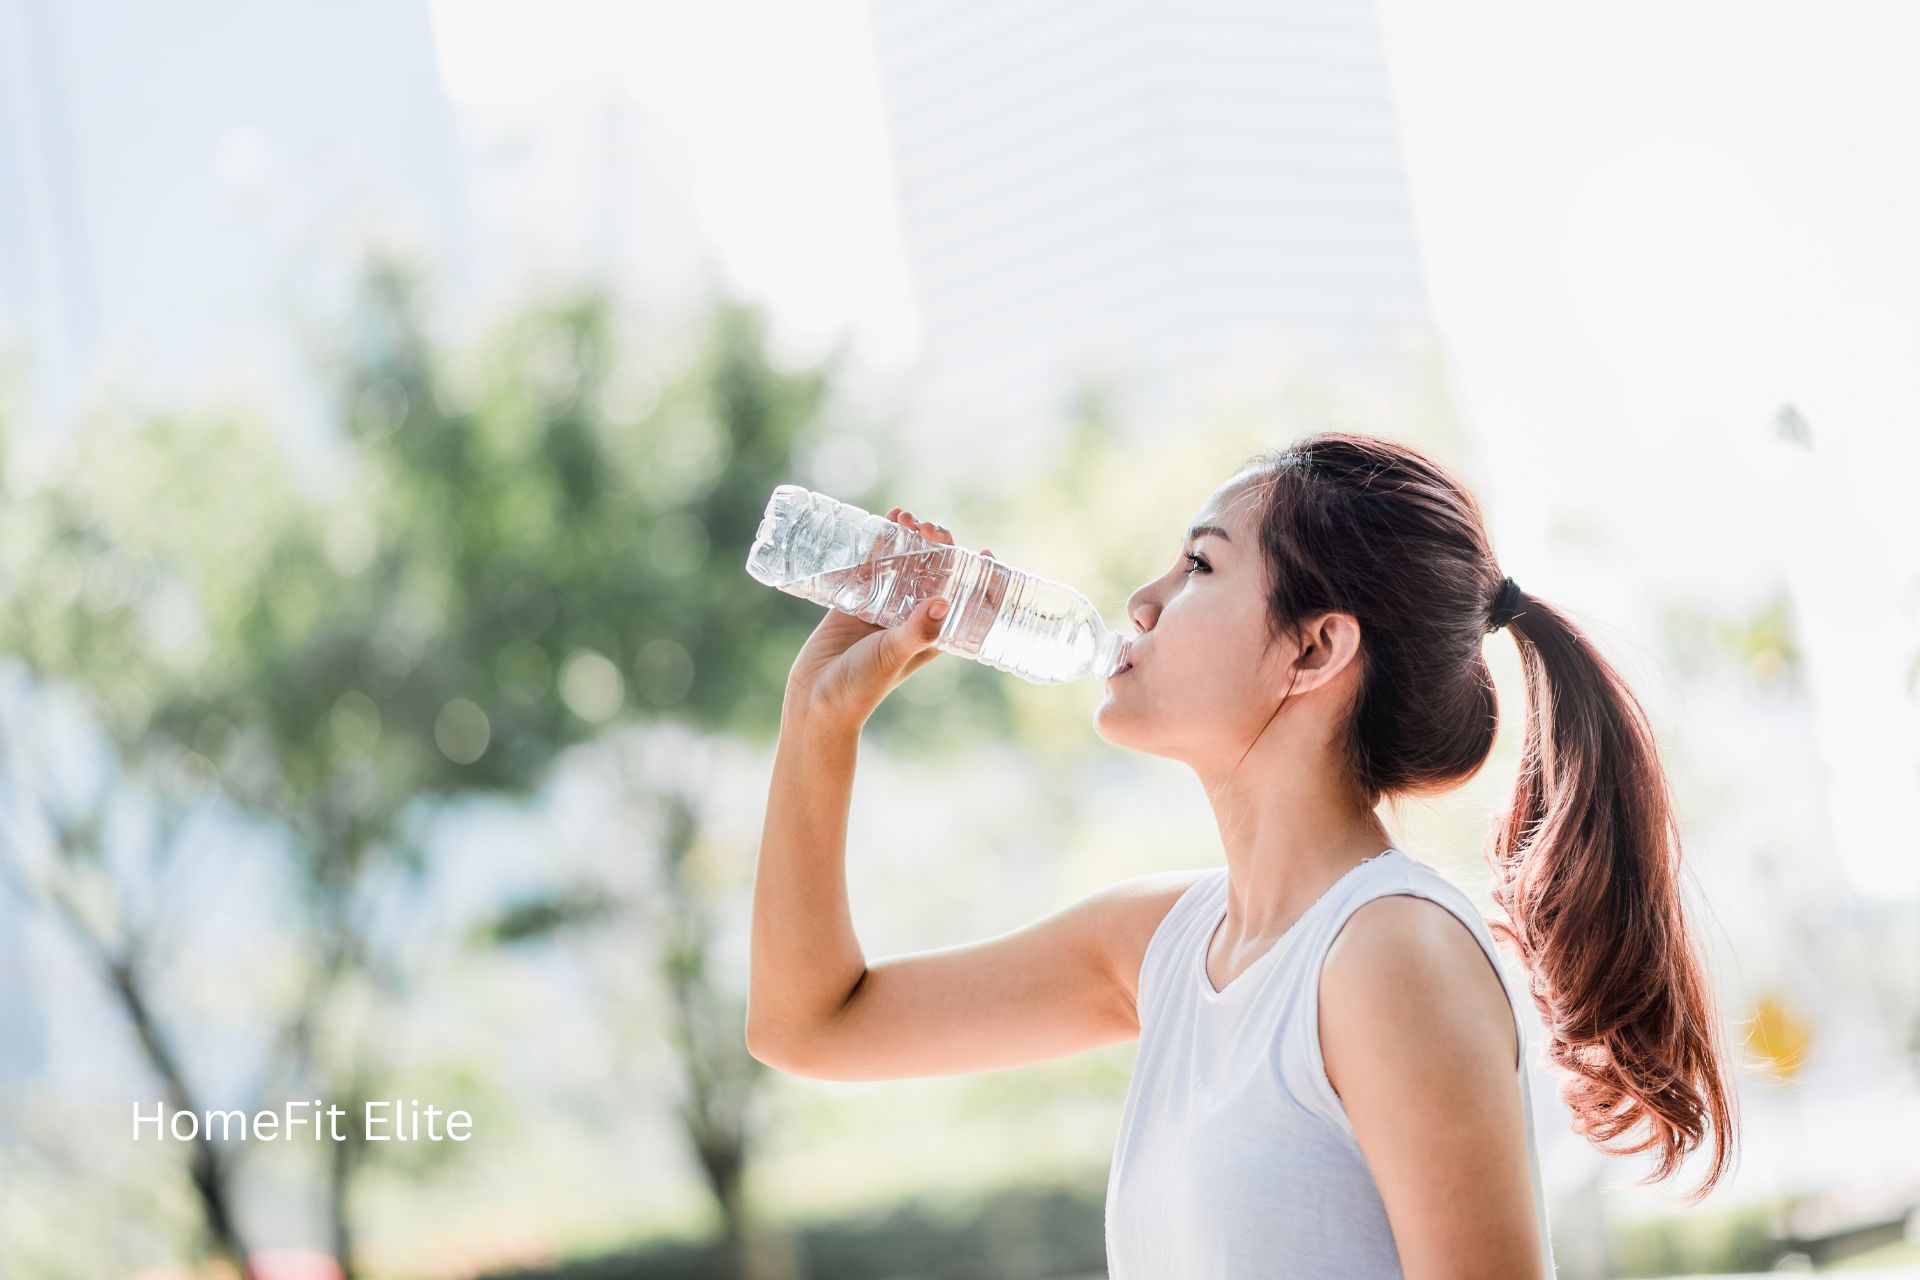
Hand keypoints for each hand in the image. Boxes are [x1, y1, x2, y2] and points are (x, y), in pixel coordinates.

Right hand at [783, 507, 993, 727]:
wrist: (816, 698)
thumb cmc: (861, 687)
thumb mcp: (893, 655)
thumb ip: (916, 631)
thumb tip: (942, 602)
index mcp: (932, 634)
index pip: (966, 602)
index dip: (980, 578)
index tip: (986, 552)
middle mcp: (912, 618)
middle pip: (935, 573)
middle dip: (937, 546)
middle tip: (928, 527)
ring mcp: (884, 607)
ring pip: (904, 565)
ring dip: (908, 539)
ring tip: (904, 516)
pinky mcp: (856, 601)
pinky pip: (871, 566)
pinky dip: (878, 544)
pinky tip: (881, 523)